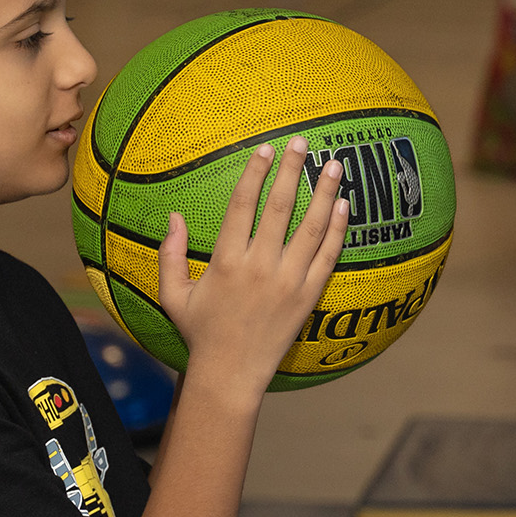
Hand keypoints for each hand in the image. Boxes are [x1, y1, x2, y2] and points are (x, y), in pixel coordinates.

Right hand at [157, 137, 348, 392]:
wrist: (231, 374)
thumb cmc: (201, 333)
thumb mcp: (173, 295)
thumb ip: (171, 255)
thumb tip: (174, 217)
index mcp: (226, 262)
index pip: (242, 206)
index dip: (254, 174)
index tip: (263, 149)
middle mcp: (259, 268)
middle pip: (280, 208)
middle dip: (291, 171)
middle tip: (302, 142)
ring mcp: (288, 282)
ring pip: (312, 228)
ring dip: (324, 193)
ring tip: (334, 165)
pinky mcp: (309, 296)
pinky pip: (328, 256)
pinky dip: (338, 229)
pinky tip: (345, 205)